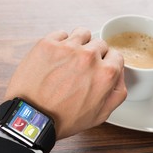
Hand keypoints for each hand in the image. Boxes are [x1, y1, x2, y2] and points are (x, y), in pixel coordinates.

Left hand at [5, 27, 126, 139]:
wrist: (32, 117)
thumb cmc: (64, 119)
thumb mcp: (100, 115)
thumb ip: (117, 93)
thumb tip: (120, 76)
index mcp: (106, 74)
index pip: (116, 56)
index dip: (108, 64)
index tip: (99, 69)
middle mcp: (89, 57)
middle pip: (100, 44)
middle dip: (94, 55)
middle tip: (82, 69)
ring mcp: (68, 48)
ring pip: (83, 34)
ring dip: (80, 44)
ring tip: (70, 60)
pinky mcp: (48, 44)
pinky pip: (61, 34)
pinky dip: (60, 43)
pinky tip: (55, 59)